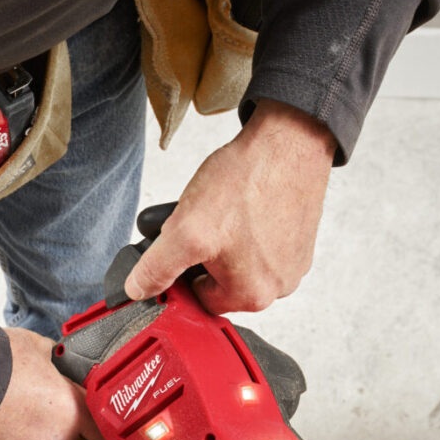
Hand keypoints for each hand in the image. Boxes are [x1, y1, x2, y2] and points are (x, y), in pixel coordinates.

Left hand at [124, 99, 334, 312]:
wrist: (289, 138)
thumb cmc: (248, 182)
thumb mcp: (186, 231)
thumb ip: (156, 268)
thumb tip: (138, 290)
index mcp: (253, 295)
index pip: (200, 300)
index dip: (183, 274)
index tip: (181, 248)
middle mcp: (280, 285)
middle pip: (221, 280)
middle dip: (205, 253)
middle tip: (202, 220)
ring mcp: (294, 260)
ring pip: (241, 259)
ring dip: (224, 238)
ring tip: (223, 207)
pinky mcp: (301, 237)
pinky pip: (263, 241)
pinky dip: (248, 225)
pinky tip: (243, 202)